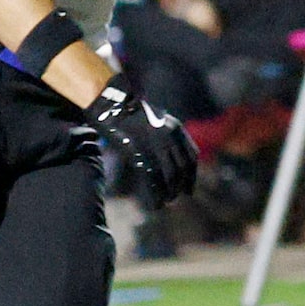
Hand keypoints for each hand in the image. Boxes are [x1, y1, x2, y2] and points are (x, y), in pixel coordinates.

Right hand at [90, 75, 199, 201]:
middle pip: (182, 168)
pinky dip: (155, 193)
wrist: (112, 102)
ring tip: (166, 201)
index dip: (192, 174)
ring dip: (170, 191)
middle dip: (182, 185)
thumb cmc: (130, 111)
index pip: (191, 156)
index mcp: (176, 128)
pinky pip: (151, 177)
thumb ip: (166, 135)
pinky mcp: (138, 150)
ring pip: (169, 174)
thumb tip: (170, 154)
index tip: (190, 188)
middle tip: (178, 197)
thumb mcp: (156, 120)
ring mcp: (154, 143)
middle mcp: (169, 136)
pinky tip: (155, 203)